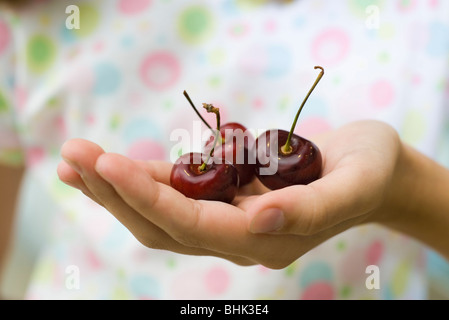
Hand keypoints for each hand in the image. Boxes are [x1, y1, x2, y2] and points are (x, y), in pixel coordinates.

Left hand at [57, 120, 401, 268]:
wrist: (372, 169)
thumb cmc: (370, 171)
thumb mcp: (353, 184)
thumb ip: (312, 208)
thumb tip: (259, 220)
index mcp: (269, 238)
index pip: (194, 224)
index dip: (150, 197)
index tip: (109, 164)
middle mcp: (240, 235)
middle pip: (164, 224)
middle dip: (116, 192)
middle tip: (75, 155)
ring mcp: (229, 218)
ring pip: (160, 212)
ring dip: (116, 187)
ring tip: (76, 159)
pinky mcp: (225, 197)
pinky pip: (175, 193)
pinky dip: (139, 178)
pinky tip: (108, 164)